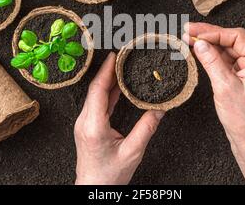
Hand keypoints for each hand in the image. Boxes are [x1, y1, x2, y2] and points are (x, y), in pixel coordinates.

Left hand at [74, 52, 164, 184]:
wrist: (94, 189)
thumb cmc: (109, 175)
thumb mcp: (133, 152)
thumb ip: (146, 128)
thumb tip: (159, 109)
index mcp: (93, 126)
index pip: (98, 91)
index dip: (106, 71)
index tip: (114, 56)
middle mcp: (85, 121)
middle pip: (95, 89)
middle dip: (107, 71)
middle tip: (120, 56)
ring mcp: (85, 123)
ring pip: (95, 95)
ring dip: (107, 80)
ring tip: (120, 66)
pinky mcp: (88, 126)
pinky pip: (97, 104)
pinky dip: (108, 92)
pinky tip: (117, 86)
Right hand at [184, 23, 244, 183]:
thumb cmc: (243, 118)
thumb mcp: (225, 87)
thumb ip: (211, 62)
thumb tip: (199, 42)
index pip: (237, 37)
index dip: (214, 33)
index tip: (195, 33)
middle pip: (231, 40)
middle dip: (209, 35)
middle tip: (188, 29)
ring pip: (227, 48)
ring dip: (208, 44)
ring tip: (188, 38)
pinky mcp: (242, 74)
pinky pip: (226, 59)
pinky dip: (212, 54)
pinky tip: (198, 50)